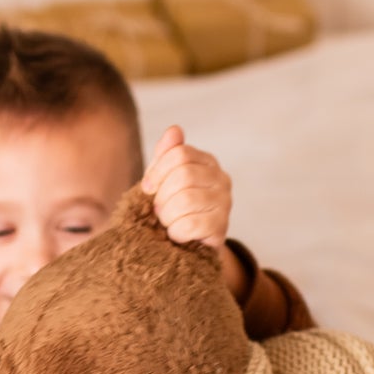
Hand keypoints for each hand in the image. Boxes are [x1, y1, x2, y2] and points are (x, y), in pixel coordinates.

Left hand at [142, 125, 232, 253]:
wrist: (188, 243)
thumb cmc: (173, 207)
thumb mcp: (164, 179)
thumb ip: (166, 155)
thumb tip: (174, 130)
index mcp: (206, 161)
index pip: (179, 154)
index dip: (157, 172)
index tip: (147, 189)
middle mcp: (221, 178)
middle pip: (183, 175)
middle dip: (162, 196)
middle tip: (159, 209)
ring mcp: (225, 202)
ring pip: (185, 200)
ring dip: (167, 216)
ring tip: (168, 222)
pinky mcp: (222, 226)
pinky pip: (191, 225)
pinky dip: (176, 232)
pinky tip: (178, 234)